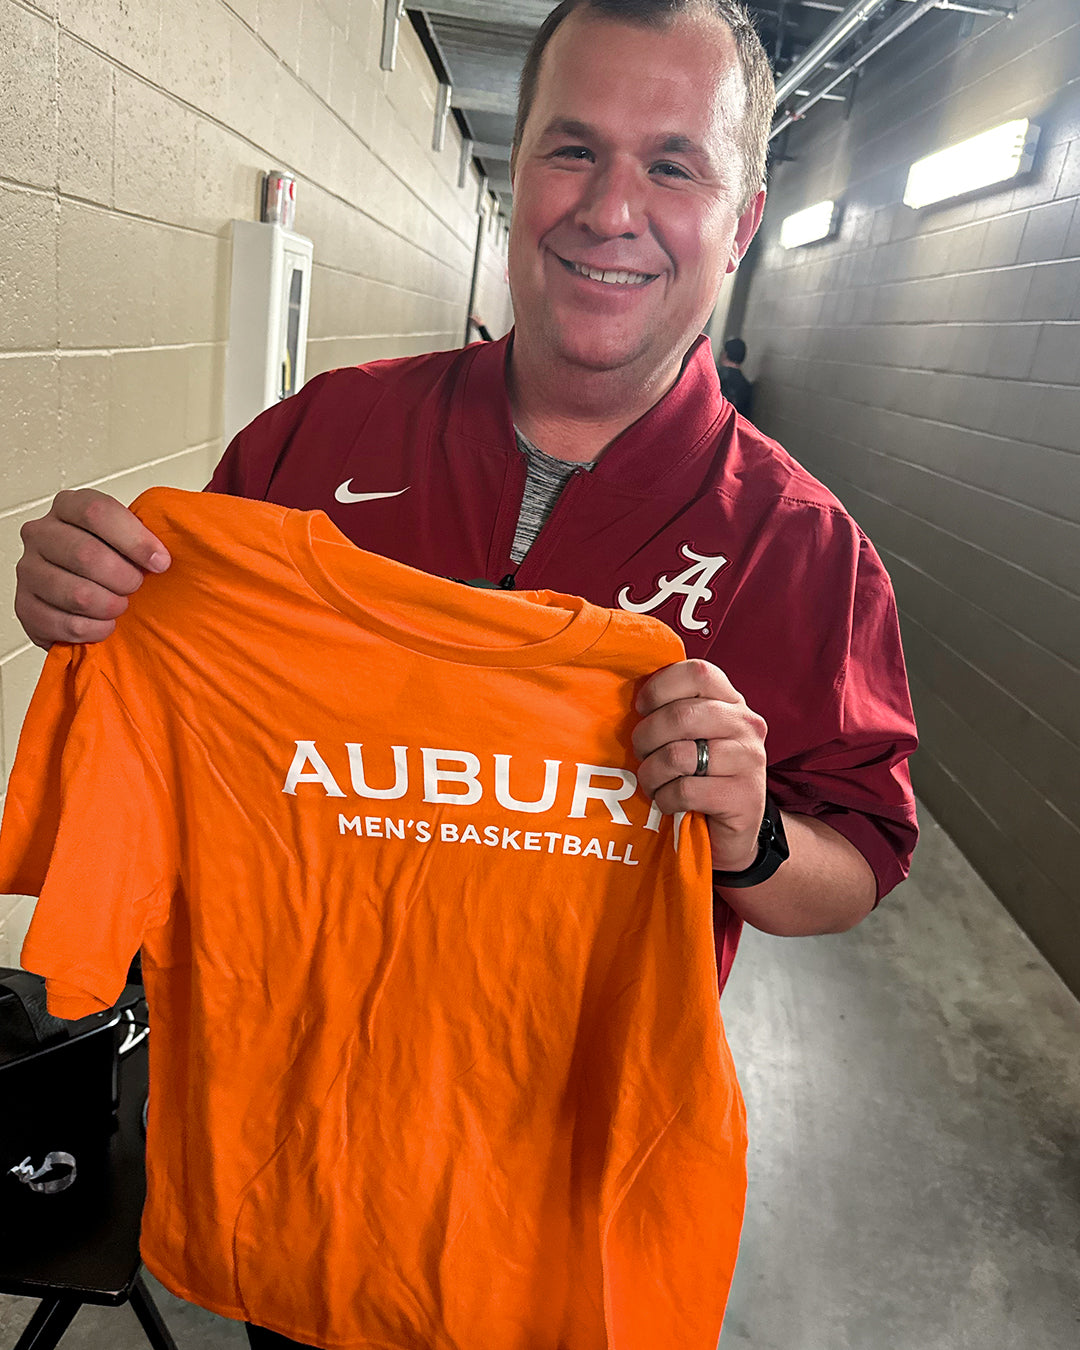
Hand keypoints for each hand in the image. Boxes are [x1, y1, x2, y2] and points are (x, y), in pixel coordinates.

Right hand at [15, 489, 170, 648]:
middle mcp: (41, 533)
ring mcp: (28, 570)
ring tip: (120, 607)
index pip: (96, 512)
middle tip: (136, 588)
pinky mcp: (24, 606)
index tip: (161, 563)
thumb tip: (189, 536)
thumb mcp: (135, 538)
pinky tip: (105, 625)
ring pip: (76, 593)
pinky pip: (62, 624)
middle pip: (86, 554)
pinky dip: (93, 630)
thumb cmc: (118, 562)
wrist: (91, 596)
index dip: (135, 540)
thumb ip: (155, 530)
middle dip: (124, 579)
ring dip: (110, 606)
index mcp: (69, 506)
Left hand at [632, 659, 767, 872]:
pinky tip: (669, 803)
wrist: (732, 833)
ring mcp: (750, 760)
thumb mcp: (692, 737)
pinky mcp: (744, 797)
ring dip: (652, 774)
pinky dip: (666, 800)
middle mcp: (746, 724)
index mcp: (731, 702)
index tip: (642, 709)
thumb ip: (674, 711)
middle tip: (640, 754)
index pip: (697, 672)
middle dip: (646, 737)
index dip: (659, 687)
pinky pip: (686, 791)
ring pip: (678, 756)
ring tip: (652, 783)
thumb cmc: (701, 777)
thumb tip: (627, 693)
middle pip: (681, 715)